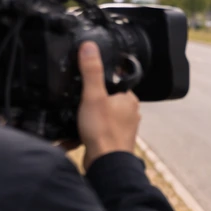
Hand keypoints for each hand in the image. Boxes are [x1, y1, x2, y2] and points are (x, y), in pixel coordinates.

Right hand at [76, 42, 140, 170]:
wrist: (106, 164)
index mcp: (129, 99)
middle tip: (79, 101)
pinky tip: (81, 131)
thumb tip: (90, 46)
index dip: (99, 81)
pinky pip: (101, 129)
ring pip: (104, 115)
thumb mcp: (93, 95)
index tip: (86, 83)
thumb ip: (91, 71)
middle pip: (108, 98)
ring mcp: (124, 128)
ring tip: (80, 117)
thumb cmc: (103, 131)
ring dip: (91, 115)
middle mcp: (131, 113)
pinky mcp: (115, 140)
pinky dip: (91, 129)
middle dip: (93, 99)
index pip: (115, 81)